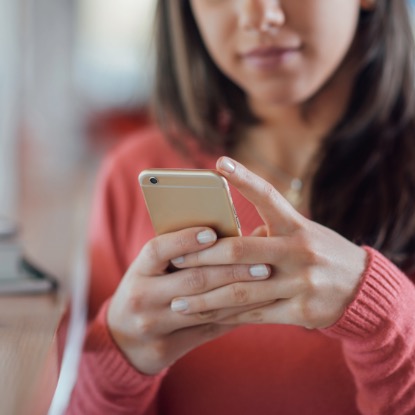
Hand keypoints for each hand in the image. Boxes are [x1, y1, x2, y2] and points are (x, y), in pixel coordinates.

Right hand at [107, 226, 270, 374]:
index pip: (158, 250)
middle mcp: (142, 297)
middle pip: (192, 280)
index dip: (185, 240)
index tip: (213, 233)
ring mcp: (152, 325)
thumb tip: (232, 232)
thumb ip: (182, 254)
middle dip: (231, 271)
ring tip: (267, 284)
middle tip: (263, 264)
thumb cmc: (147, 291)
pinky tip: (257, 307)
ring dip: (240, 295)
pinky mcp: (165, 348)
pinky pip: (207, 331)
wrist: (122, 339)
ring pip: (204, 308)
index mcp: (138, 270)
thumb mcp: (152, 270)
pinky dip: (234, 317)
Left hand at [169, 157, 366, 329]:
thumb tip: (221, 239)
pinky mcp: (302, 311)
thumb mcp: (299, 234)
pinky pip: (254, 315)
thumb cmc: (318, 252)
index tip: (219, 163)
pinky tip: (204, 317)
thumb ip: (265, 234)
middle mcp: (300, 251)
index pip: (268, 196)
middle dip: (203, 257)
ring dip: (205, 297)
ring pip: (242, 290)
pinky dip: (226, 316)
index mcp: (297, 226)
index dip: (244, 179)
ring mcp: (302, 283)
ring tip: (176, 301)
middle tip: (174, 260)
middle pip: (241, 252)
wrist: (360, 287)